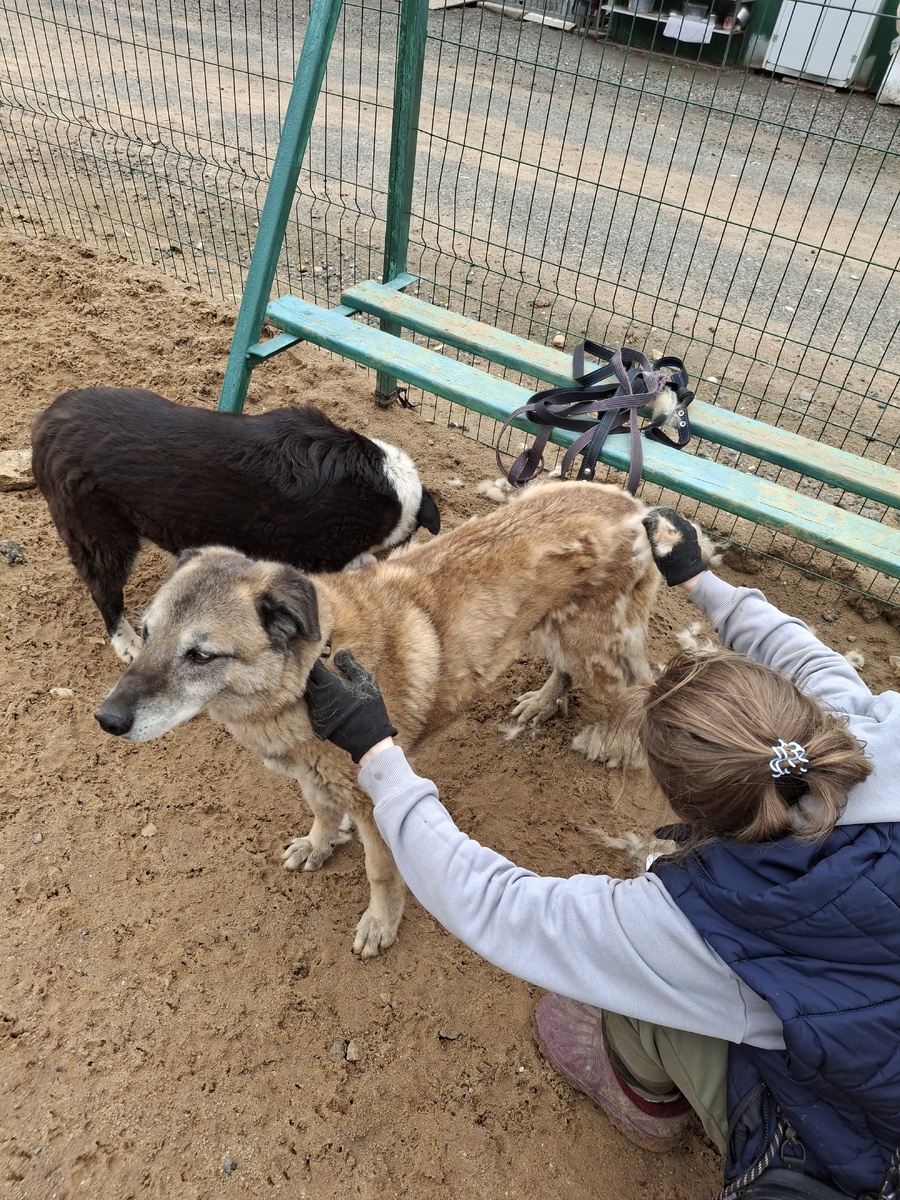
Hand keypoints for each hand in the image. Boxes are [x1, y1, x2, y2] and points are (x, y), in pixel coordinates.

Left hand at [304, 648, 397, 763]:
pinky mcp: (317, 725)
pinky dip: (317, 703)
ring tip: (324, 685)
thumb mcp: (365, 682)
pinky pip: (313, 709)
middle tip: (319, 670)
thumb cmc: (369, 708)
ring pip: (309, 696)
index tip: (318, 655)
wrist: (368, 739)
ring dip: (314, 689)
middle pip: (307, 682)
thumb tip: (339, 653)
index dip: (315, 660)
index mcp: (329, 686)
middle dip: (312, 675)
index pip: (314, 668)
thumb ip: (350, 665)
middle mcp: (318, 698)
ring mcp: (316, 713)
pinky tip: (327, 702)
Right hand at [642, 506, 707, 586]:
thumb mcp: (657, 549)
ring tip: (659, 532)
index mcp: (678, 527)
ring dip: (667, 523)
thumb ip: (652, 533)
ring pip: (676, 520)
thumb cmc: (671, 565)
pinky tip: (668, 537)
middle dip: (660, 518)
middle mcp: (686, 526)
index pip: (664, 512)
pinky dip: (673, 528)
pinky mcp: (693, 535)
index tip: (647, 519)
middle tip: (651, 525)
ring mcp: (690, 530)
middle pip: (671, 515)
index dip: (654, 514)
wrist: (688, 575)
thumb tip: (646, 520)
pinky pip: (681, 526)